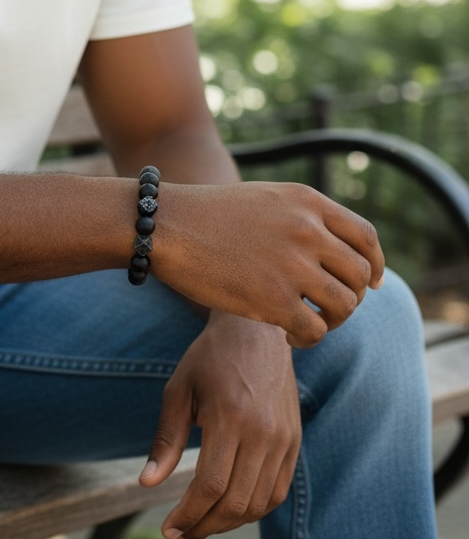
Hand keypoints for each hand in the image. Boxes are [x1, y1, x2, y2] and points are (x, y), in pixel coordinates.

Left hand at [138, 313, 301, 538]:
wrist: (257, 330)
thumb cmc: (209, 358)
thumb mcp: (178, 390)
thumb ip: (166, 439)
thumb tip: (147, 482)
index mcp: (230, 417)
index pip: (210, 485)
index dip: (188, 515)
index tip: (168, 529)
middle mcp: (263, 433)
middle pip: (236, 503)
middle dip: (204, 526)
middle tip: (179, 531)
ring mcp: (285, 440)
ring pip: (259, 504)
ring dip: (228, 523)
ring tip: (200, 523)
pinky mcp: (295, 442)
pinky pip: (276, 492)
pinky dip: (253, 509)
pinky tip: (228, 508)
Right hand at [154, 181, 384, 347]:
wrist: (165, 226)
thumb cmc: (207, 215)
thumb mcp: (264, 199)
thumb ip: (302, 218)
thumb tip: (337, 252)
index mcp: (307, 201)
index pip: (365, 237)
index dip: (374, 265)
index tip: (370, 284)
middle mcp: (308, 230)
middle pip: (359, 275)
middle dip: (350, 297)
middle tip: (327, 308)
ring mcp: (293, 265)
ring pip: (345, 305)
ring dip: (332, 320)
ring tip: (308, 322)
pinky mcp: (274, 300)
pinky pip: (315, 330)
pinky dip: (308, 339)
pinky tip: (288, 336)